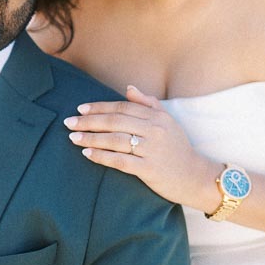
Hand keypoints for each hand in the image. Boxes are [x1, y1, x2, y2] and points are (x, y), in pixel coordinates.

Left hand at [64, 84, 219, 209]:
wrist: (195, 176)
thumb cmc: (177, 148)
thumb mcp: (167, 121)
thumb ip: (148, 104)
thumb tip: (128, 88)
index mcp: (157, 117)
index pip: (123, 107)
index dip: (100, 107)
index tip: (81, 109)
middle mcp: (154, 130)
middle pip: (115, 121)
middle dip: (89, 121)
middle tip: (69, 122)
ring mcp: (151, 150)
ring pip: (115, 140)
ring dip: (91, 138)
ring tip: (73, 138)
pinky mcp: (149, 169)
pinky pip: (120, 160)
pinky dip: (102, 156)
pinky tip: (87, 154)